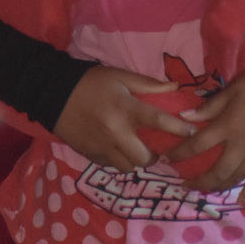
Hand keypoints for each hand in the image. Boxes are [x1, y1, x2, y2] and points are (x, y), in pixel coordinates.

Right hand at [54, 67, 194, 174]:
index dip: (179, 129)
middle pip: (144, 158)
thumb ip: (148, 85)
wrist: (52, 94)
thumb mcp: (120, 76)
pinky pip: (111, 166)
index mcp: (126, 110)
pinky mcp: (90, 155)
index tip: (192, 133)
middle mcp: (116, 133)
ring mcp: (102, 147)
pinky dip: (119, 161)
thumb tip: (175, 89)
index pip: (159, 122)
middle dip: (154, 156)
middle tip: (156, 148)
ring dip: (136, 161)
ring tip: (136, 150)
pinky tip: (119, 150)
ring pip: (128, 167)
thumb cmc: (90, 82)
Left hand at [167, 69, 244, 203]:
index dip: (179, 154)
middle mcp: (239, 147)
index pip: (196, 145)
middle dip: (198, 181)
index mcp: (226, 128)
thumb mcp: (230, 90)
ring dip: (219, 187)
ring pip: (235, 178)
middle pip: (216, 172)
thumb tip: (184, 117)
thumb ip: (208, 107)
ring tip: (207, 190)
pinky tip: (240, 201)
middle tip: (185, 186)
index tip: (166, 159)